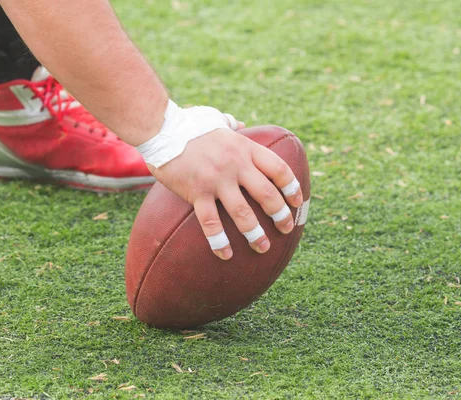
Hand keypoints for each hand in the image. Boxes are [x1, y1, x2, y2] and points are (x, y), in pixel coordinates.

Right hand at [149, 125, 303, 260]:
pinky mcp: (197, 192)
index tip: (297, 202)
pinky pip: (211, 222)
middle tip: (286, 229)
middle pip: (267, 194)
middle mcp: (236, 165)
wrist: (163, 128)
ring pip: (243, 212)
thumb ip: (232, 125)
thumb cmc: (190, 124)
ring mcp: (217, 180)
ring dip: (255, 233)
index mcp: (245, 148)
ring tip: (262, 247)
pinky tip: (226, 254)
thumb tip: (240, 124)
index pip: (278, 169)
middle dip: (280, 215)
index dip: (291, 188)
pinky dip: (219, 241)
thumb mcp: (217, 119)